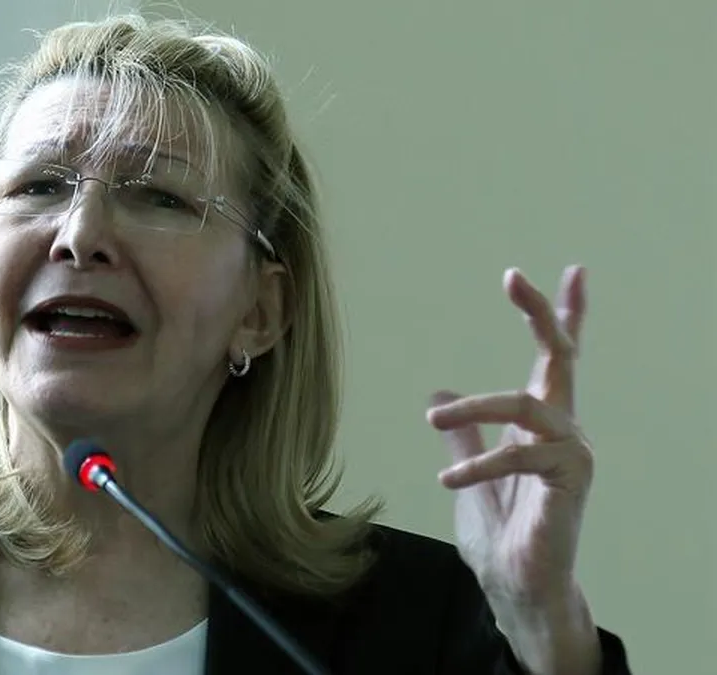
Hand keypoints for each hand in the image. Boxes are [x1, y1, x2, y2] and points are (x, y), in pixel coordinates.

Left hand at [426, 266, 600, 674]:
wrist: (516, 590)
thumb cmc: (502, 536)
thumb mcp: (467, 472)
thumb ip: (461, 433)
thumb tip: (440, 391)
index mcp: (538, 425)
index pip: (556, 361)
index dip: (562, 316)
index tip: (573, 272)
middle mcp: (561, 432)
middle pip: (560, 359)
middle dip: (542, 315)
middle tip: (515, 279)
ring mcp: (569, 456)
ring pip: (528, 403)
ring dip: (475, 406)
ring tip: (434, 419)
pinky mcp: (567, 484)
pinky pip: (523, 455)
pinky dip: (482, 462)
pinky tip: (448, 477)